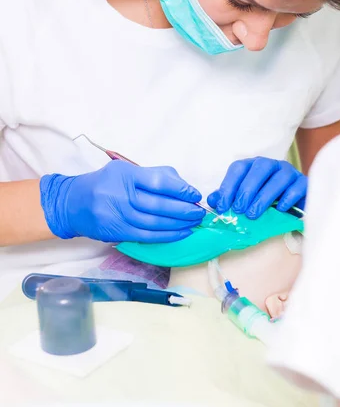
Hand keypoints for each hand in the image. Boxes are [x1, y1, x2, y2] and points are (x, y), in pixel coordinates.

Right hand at [40, 161, 204, 242]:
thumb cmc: (105, 184)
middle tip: (199, 211)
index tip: (195, 194)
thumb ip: (153, 175)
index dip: (181, 190)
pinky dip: (167, 235)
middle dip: (184, 209)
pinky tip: (181, 233)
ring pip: (155, 223)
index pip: (158, 182)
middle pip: (159, 205)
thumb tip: (183, 187)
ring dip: (179, 224)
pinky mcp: (117, 232)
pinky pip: (147, 236)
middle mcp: (120, 195)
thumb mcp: (125, 170)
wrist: (72, 203)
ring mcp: (117, 216)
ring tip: (194, 222)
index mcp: (124, 175)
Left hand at [207, 157, 306, 218]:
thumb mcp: (245, 200)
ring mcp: (289, 172)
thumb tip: (213, 201)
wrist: (294, 207)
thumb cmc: (266, 202)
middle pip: (260, 168)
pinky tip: (279, 210)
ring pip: (279, 178)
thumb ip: (228, 198)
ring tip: (253, 214)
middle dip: (247, 190)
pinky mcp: (304, 183)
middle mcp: (272, 165)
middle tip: (239, 210)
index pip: (239, 168)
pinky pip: (297, 187)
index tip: (222, 206)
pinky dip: (287, 199)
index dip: (229, 186)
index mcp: (254, 166)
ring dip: (264, 196)